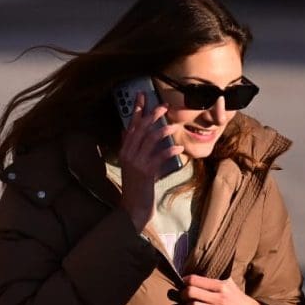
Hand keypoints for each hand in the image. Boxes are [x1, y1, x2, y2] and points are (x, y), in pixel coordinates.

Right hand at [118, 92, 183, 231]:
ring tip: (173, 125)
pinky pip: (159, 157)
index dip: (137, 109)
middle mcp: (128, 154)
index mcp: (125, 150)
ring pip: (149, 141)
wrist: (132, 208)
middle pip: (140, 129)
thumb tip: (126, 130)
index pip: (131, 125)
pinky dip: (170, 151)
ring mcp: (137, 163)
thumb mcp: (129, 165)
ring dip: (162, 131)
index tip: (142, 96)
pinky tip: (179, 148)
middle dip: (152, 115)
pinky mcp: (146, 173)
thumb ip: (129, 147)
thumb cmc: (135, 186)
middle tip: (164, 106)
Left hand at [177, 275, 264, 304]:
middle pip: (191, 292)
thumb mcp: (230, 284)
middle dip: (183, 294)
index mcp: (221, 285)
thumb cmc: (237, 299)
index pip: (196, 280)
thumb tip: (201, 268)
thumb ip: (216, 278)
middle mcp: (220, 297)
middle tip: (183, 296)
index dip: (185, 281)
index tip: (183, 283)